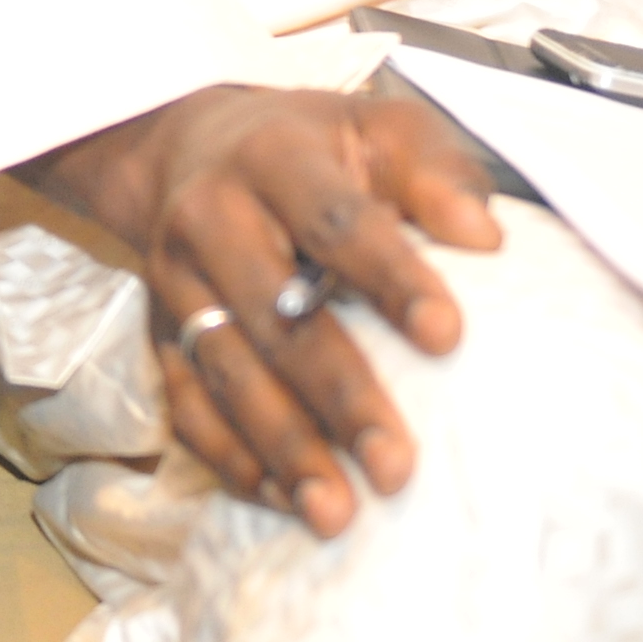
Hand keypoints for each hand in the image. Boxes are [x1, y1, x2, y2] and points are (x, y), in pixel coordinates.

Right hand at [17, 79, 500, 537]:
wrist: (187, 145)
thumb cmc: (310, 145)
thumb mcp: (379, 128)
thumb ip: (435, 173)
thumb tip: (485, 238)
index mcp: (274, 158)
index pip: (335, 220)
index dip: (390, 277)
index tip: (448, 335)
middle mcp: (212, 219)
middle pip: (275, 316)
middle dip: (338, 396)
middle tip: (396, 468)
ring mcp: (176, 282)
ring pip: (225, 373)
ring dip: (282, 448)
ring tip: (336, 513)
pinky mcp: (157, 332)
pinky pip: (187, 406)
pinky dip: (232, 459)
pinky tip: (284, 499)